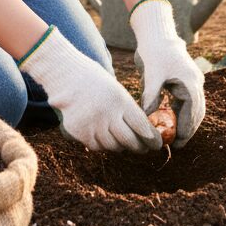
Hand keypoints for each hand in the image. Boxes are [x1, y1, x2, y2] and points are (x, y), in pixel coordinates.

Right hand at [19, 26, 161, 152]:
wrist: (67, 77)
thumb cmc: (96, 82)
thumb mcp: (117, 91)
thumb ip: (128, 112)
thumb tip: (143, 133)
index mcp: (120, 101)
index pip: (142, 127)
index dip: (152, 139)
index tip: (157, 144)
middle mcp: (108, 115)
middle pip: (129, 141)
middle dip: (139, 147)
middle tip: (143, 148)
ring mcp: (93, 125)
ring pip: (114, 146)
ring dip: (121, 146)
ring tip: (123, 141)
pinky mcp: (81, 133)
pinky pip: (97, 147)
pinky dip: (103, 144)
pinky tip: (104, 136)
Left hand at [130, 0, 205, 147]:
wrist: (156, 32)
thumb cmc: (154, 51)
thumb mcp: (151, 74)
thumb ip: (151, 96)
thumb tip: (146, 118)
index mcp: (190, 81)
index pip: (193, 111)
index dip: (186, 129)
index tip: (178, 143)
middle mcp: (195, 82)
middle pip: (197, 112)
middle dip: (188, 129)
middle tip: (177, 145)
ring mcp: (192, 80)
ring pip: (194, 107)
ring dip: (186, 122)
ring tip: (174, 137)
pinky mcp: (185, 79)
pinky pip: (187, 101)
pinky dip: (181, 112)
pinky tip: (171, 121)